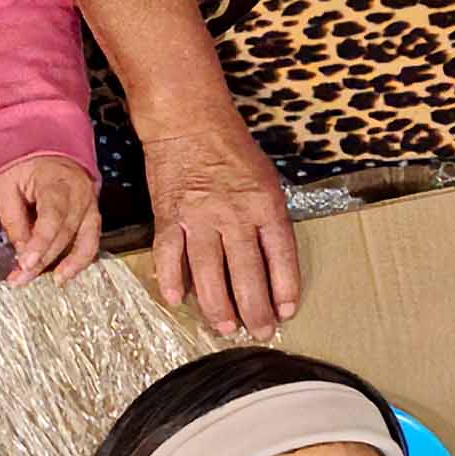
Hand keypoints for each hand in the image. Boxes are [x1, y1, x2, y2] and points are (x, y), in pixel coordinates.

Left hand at [0, 154, 106, 282]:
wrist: (46, 148)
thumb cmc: (21, 166)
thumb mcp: (5, 187)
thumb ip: (13, 219)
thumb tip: (22, 252)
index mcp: (56, 181)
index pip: (52, 215)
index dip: (40, 242)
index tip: (25, 263)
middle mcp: (80, 193)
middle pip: (65, 231)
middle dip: (43, 258)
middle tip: (20, 278)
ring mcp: (90, 203)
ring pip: (84, 238)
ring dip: (69, 263)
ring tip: (53, 281)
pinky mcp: (92, 213)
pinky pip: (92, 239)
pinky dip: (81, 258)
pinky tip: (66, 273)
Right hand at [138, 110, 301, 334]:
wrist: (189, 123)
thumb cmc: (233, 150)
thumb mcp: (268, 180)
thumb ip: (270, 219)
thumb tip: (272, 261)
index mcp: (265, 205)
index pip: (280, 256)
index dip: (284, 287)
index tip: (286, 312)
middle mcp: (233, 215)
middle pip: (245, 272)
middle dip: (254, 308)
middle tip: (258, 332)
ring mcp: (198, 217)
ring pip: (208, 272)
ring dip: (216, 304)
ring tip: (225, 327)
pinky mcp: (168, 217)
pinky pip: (169, 255)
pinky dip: (172, 280)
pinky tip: (178, 302)